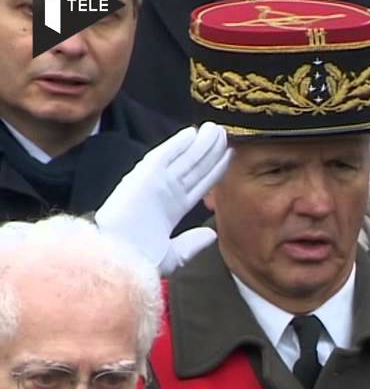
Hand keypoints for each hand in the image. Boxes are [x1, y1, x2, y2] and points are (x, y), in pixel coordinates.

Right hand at [95, 123, 228, 271]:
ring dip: (199, 143)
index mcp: (173, 210)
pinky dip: (177, 144)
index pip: (200, 184)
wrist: (120, 259)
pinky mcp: (143, 176)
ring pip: (183, 158)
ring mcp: (156, 183)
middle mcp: (166, 193)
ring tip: (216, 128)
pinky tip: (191, 132)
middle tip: (225, 132)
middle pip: (194, 167)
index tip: (229, 155)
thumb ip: (192, 244)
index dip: (214, 169)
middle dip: (209, 150)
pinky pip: (164, 156)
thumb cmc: (141, 261)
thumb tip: (211, 235)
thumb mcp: (174, 255)